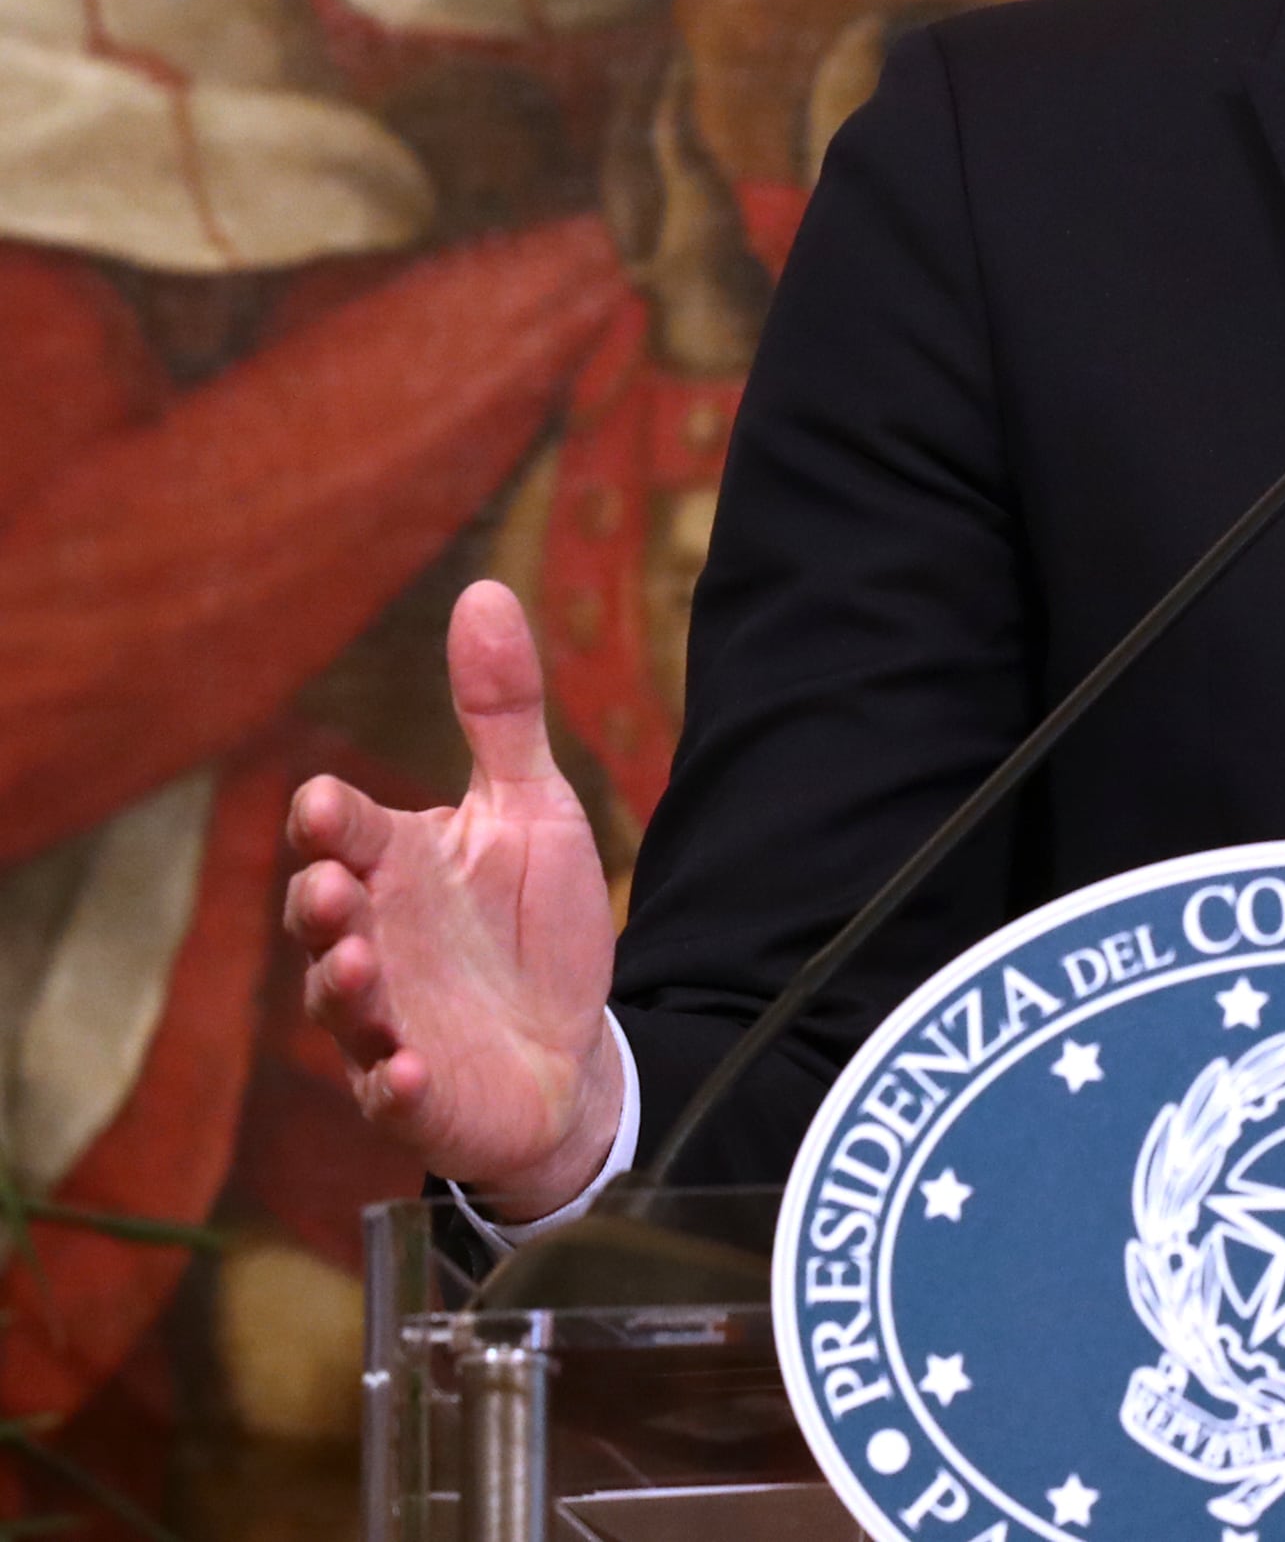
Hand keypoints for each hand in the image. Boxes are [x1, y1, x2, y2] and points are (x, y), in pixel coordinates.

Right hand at [284, 581, 626, 1218]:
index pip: (343, 832)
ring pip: (338, 1005)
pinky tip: (405, 1074)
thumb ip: (502, 711)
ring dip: (341, 986)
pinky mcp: (415, 1093)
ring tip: (356, 963)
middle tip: (332, 885)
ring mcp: (385, 1020)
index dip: (330, 821)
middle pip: (319, 915)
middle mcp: (371, 939)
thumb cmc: (530, 925)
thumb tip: (486, 590)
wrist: (567, 1046)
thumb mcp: (532, 808)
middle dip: (318, 900)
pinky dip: (391, 1084)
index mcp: (394, 865)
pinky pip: (387, 1093)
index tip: (327, 806)